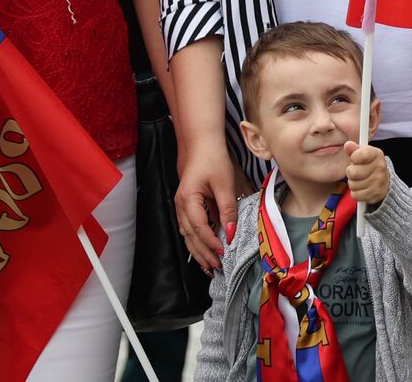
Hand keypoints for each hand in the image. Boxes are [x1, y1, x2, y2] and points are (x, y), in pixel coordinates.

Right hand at [174, 139, 240, 270]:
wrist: (202, 144)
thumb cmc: (213, 159)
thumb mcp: (225, 183)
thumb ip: (228, 209)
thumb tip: (231, 232)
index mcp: (188, 199)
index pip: (199, 227)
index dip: (211, 242)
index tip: (223, 251)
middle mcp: (180, 205)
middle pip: (190, 236)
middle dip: (203, 253)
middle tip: (217, 267)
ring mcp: (181, 206)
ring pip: (188, 235)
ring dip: (198, 250)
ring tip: (210, 265)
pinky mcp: (186, 205)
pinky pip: (189, 228)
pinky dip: (197, 240)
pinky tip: (204, 249)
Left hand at [344, 141, 388, 206]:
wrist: (385, 182)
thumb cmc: (370, 165)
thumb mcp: (363, 154)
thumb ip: (354, 150)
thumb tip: (347, 145)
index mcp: (376, 154)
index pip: (356, 155)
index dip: (353, 158)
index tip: (356, 159)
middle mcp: (380, 167)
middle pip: (352, 172)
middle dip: (351, 173)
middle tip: (357, 172)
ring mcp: (379, 181)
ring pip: (353, 185)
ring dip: (353, 183)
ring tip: (360, 180)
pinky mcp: (376, 194)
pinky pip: (355, 195)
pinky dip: (356, 193)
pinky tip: (362, 189)